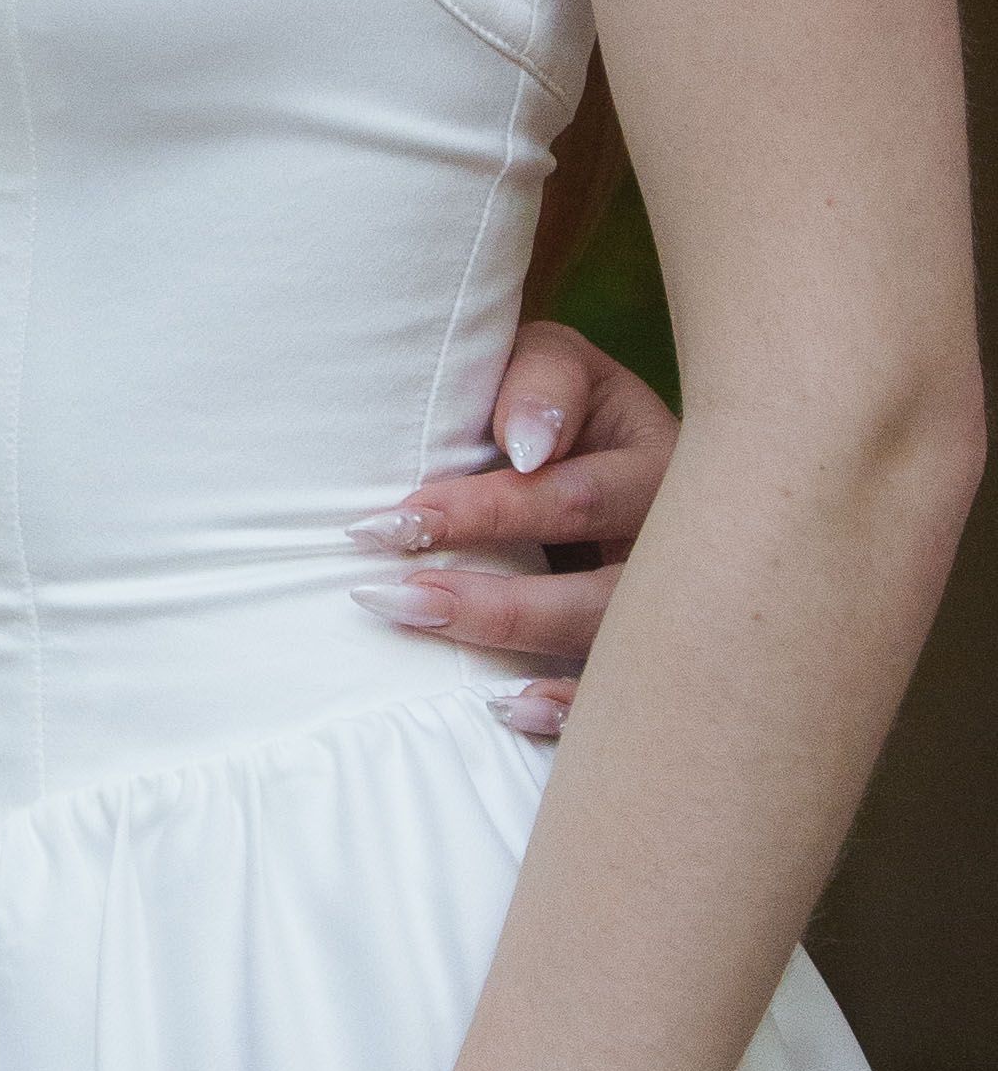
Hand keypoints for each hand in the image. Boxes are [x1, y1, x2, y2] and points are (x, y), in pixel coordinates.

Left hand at [350, 316, 678, 739]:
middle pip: (598, 592)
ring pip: (605, 650)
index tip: (393, 523)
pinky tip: (509, 710)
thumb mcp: (559, 361)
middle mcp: (680, 547)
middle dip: (495, 601)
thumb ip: (541, 382)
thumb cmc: (567, 398)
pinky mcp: (656, 653)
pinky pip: (622, 696)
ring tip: (423, 634)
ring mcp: (673, 609)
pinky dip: (569, 709)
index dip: (482, 512)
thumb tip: (526, 446)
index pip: (572, 499)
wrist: (607, 438)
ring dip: (510, 647)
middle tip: (390, 597)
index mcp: (663, 464)